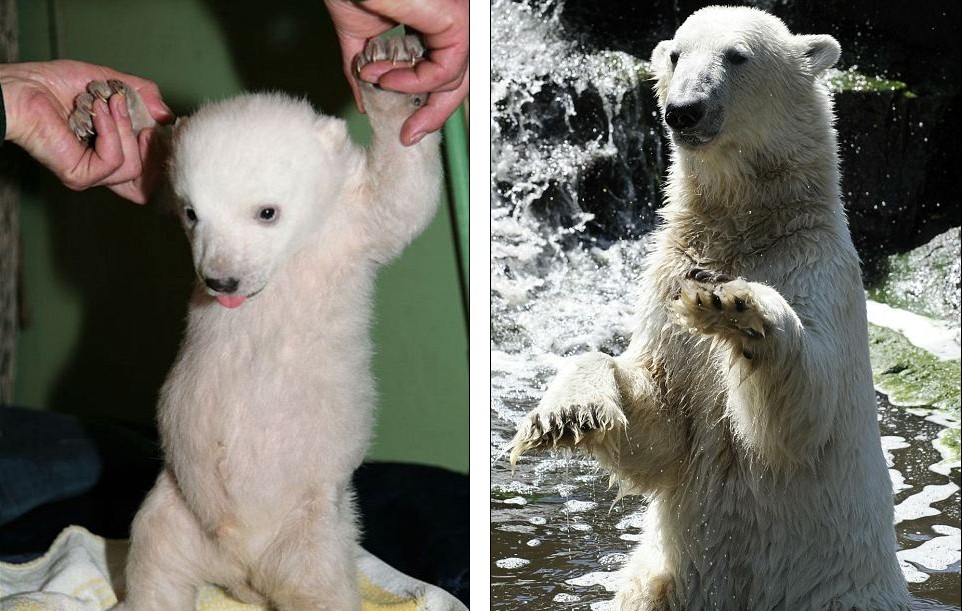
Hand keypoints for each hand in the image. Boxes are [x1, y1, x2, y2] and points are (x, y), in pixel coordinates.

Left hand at [1, 60, 172, 203]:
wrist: (23, 86)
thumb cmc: (53, 84)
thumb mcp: (111, 83)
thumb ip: (143, 95)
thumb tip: (168, 116)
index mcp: (108, 152)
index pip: (146, 176)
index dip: (159, 153)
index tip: (157, 124)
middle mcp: (100, 168)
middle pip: (146, 179)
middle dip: (149, 143)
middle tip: (134, 111)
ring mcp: (91, 174)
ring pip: (132, 166)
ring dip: (124, 128)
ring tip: (105, 103)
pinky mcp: (80, 175)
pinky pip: (113, 160)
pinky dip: (110, 131)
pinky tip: (95, 111)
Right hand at [324, 0, 468, 145]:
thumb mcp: (359, 35)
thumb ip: (366, 68)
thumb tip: (366, 100)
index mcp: (434, 21)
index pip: (446, 72)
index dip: (430, 104)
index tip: (407, 129)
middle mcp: (452, 19)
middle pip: (458, 81)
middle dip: (433, 114)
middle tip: (408, 133)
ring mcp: (457, 17)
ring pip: (457, 78)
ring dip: (416, 94)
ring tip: (379, 83)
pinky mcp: (454, 17)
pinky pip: (447, 67)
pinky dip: (417, 82)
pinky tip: (387, 78)